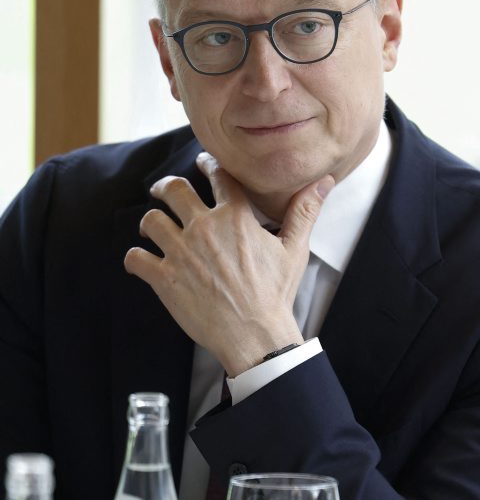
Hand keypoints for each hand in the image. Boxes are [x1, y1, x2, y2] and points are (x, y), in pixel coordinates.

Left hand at [124, 156, 333, 375]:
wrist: (254, 334)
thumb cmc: (275, 294)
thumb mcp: (294, 250)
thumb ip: (304, 211)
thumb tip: (324, 181)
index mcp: (235, 217)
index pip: (217, 176)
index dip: (207, 165)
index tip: (202, 164)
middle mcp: (204, 228)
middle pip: (173, 190)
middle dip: (165, 187)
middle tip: (162, 191)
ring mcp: (181, 253)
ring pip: (150, 221)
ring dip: (149, 224)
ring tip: (152, 230)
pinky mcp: (164, 278)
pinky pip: (136, 258)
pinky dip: (135, 258)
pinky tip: (141, 261)